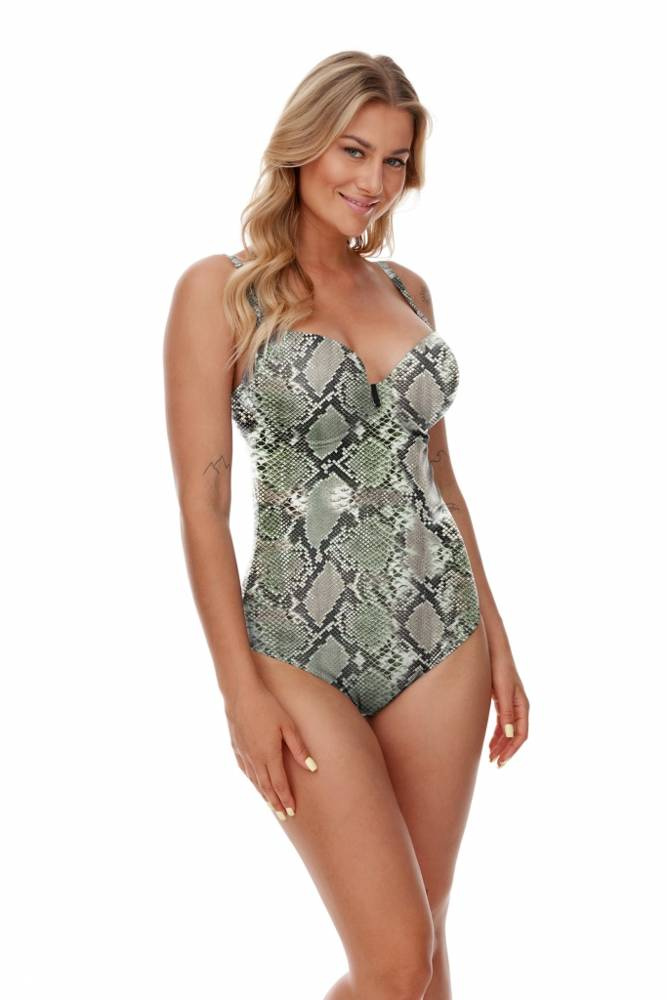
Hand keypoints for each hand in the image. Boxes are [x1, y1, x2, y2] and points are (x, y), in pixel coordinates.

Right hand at [224, 675, 317, 819]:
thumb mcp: (288, 725)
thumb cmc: (268, 706)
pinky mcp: (236, 748)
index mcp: (269, 755)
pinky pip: (245, 770)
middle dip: (276, 803)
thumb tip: (312, 767)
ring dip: (264, 794)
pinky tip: (256, 783)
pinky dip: (253, 781)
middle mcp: (255, 759)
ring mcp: (244, 754)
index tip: (292, 812)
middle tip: (284, 817)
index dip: (286, 799)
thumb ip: (299, 748)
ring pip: (255, 781)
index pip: (280, 784)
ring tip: (272, 805)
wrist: (240, 694)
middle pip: (267, 787)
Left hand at [488, 649, 528, 767]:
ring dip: (501, 744)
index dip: (512, 749)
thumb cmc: (499, 667)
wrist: (492, 649)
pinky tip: (490, 742)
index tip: (501, 761)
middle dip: (506, 750)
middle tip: (495, 764)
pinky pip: (502, 723)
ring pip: (508, 730)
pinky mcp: (502, 700)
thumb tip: (510, 735)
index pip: (522, 734)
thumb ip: (506, 712)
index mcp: (522, 705)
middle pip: (516, 735)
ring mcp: (511, 704)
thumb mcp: (502, 690)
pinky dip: (497, 734)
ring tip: (491, 757)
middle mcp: (519, 706)